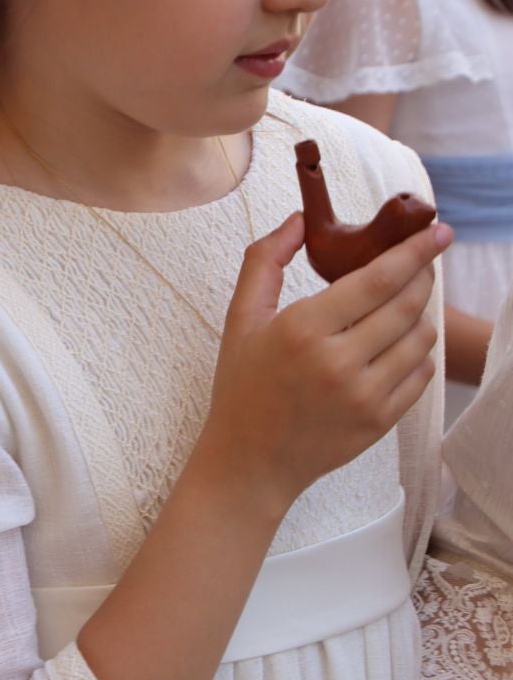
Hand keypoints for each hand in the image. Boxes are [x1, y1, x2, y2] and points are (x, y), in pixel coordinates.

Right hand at [198, 212, 447, 510]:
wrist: (250, 459)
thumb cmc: (243, 383)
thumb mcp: (241, 318)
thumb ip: (265, 261)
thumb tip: (297, 220)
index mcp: (302, 329)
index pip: (377, 280)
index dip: (414, 252)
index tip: (438, 231)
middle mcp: (338, 362)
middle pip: (407, 306)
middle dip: (425, 276)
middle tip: (426, 260)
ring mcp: (364, 395)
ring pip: (420, 339)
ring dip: (421, 314)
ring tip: (404, 305)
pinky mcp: (380, 421)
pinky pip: (420, 374)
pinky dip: (418, 353)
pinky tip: (399, 345)